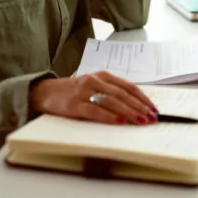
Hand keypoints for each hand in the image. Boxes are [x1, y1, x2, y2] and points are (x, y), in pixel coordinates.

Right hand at [30, 71, 157, 124]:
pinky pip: (94, 110)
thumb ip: (111, 93)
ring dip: (129, 112)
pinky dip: (109, 116)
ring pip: (112, 101)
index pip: (128, 87)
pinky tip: (120, 121)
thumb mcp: (94, 87)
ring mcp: (84, 92)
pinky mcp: (73, 105)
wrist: (44, 93)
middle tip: (152, 118)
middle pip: (123, 94)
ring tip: (141, 120)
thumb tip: (136, 107)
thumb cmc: (73, 92)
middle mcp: (95, 80)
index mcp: (102, 76)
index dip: (143, 98)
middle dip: (140, 107)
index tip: (154, 109)